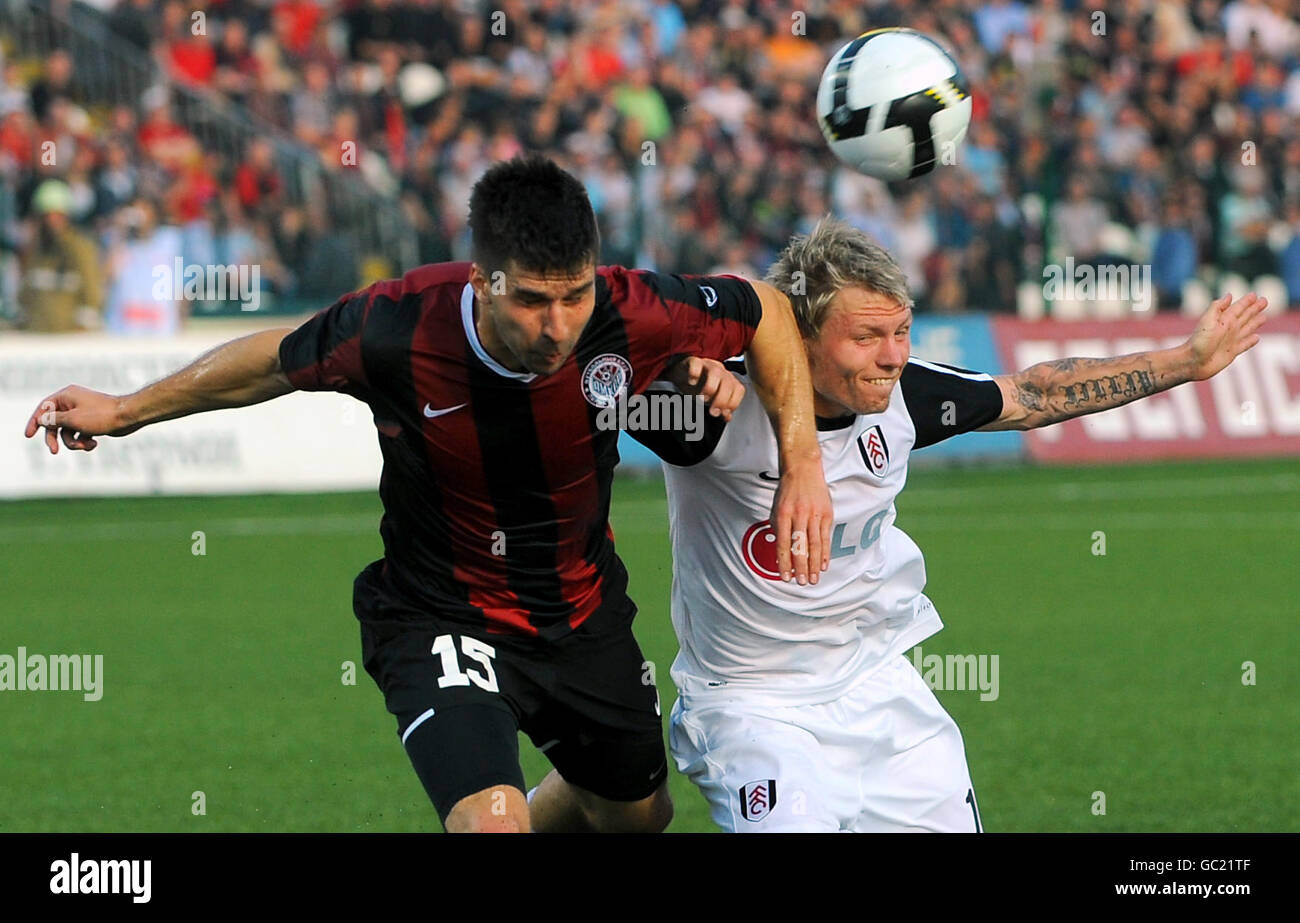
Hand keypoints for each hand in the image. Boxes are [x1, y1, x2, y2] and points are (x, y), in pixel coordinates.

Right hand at [23, 386, 132, 453]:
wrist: (129, 417)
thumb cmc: (102, 415)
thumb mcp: (73, 419)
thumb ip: (54, 421)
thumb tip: (42, 420)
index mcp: (66, 396)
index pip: (43, 408)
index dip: (35, 422)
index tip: (28, 435)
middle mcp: (72, 402)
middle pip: (54, 423)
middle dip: (55, 438)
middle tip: (54, 451)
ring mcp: (82, 413)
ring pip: (67, 432)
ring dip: (73, 442)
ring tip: (85, 445)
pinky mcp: (91, 423)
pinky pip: (79, 435)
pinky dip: (84, 442)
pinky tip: (93, 444)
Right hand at [664, 357, 745, 420]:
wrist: (682, 374)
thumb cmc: (699, 387)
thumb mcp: (711, 399)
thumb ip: (721, 407)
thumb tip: (727, 416)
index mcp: (728, 380)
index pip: (738, 389)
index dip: (733, 403)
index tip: (724, 414)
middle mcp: (720, 371)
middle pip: (728, 382)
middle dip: (722, 400)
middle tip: (713, 412)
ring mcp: (707, 365)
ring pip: (715, 372)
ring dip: (710, 388)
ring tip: (702, 399)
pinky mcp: (693, 361)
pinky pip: (696, 363)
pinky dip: (694, 373)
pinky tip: (691, 382)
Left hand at [769, 458, 831, 585]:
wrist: (804, 469)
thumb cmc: (788, 491)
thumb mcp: (776, 508)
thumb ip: (778, 529)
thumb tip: (780, 554)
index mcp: (783, 514)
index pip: (783, 544)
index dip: (784, 562)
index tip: (785, 577)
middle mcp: (799, 515)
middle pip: (801, 546)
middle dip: (801, 567)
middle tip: (802, 582)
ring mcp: (815, 514)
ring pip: (815, 544)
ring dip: (814, 564)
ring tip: (814, 579)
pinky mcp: (827, 514)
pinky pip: (825, 537)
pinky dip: (825, 553)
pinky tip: (823, 565)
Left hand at [1186, 292, 1267, 380]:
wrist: (1193, 362)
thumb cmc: (1198, 342)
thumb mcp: (1207, 321)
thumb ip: (1217, 308)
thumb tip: (1229, 295)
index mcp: (1223, 320)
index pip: (1238, 308)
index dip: (1246, 301)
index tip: (1254, 294)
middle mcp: (1228, 329)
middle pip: (1245, 316)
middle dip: (1255, 308)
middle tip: (1265, 300)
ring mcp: (1231, 340)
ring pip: (1248, 328)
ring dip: (1256, 322)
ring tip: (1264, 317)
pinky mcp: (1232, 352)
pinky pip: (1245, 344)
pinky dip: (1251, 341)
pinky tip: (1257, 337)